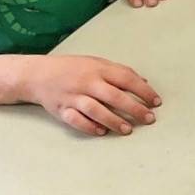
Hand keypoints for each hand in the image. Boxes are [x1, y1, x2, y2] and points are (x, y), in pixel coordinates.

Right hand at [26, 55, 160, 135]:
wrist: (38, 74)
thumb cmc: (73, 68)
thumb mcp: (97, 63)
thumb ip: (119, 72)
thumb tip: (144, 82)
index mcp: (99, 68)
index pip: (127, 79)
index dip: (144, 91)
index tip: (156, 102)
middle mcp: (87, 82)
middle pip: (114, 96)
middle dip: (134, 108)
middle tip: (148, 119)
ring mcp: (73, 96)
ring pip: (96, 110)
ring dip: (114, 121)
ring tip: (128, 130)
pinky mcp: (61, 109)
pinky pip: (76, 120)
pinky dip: (89, 127)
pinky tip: (101, 132)